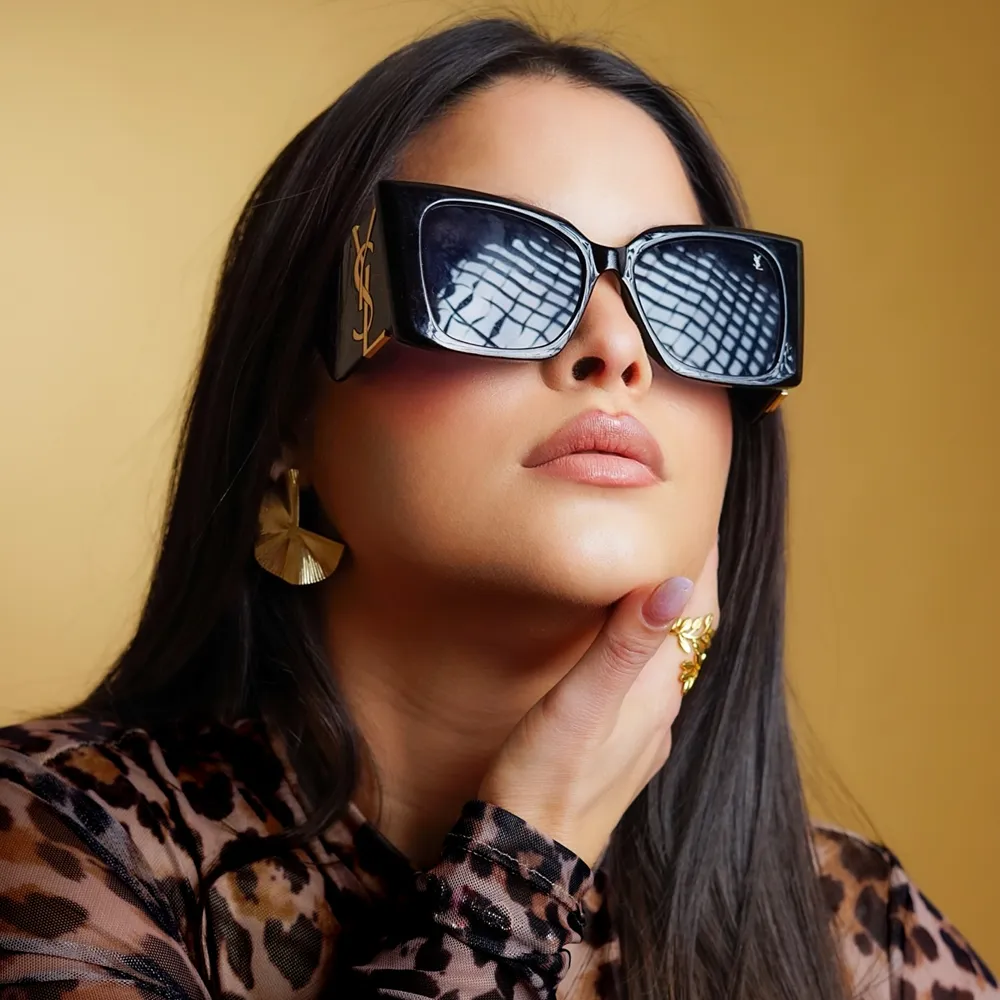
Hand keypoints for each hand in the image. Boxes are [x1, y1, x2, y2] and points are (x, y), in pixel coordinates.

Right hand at [477, 541, 719, 866]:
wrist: (526, 864)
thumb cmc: (544, 782)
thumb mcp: (578, 707)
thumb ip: (623, 646)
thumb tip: (675, 585)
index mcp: (658, 691)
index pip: (697, 608)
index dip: (703, 556)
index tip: (702, 509)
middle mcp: (662, 708)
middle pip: (690, 627)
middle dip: (690, 575)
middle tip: (681, 525)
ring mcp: (644, 731)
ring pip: (670, 654)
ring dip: (670, 609)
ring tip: (656, 569)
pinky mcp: (621, 747)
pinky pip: (649, 679)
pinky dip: (647, 643)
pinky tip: (625, 642)